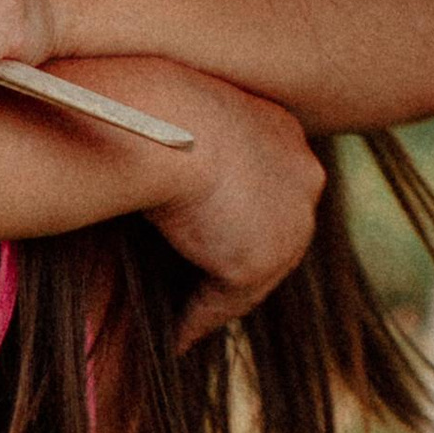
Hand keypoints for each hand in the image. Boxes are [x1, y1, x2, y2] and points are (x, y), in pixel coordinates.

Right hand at [127, 71, 324, 346]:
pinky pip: (224, 300)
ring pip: (248, 266)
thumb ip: (171, 132)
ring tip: (177, 319)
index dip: (228, 204)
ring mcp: (288, 216)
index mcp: (277, 122)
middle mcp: (299, 167)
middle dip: (231, 250)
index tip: (196, 225)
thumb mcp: (163, 105)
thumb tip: (145, 160)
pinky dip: (197, 320)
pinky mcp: (260, 258)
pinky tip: (170, 337)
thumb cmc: (134, 95)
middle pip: (266, 224)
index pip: (260, 175)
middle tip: (191, 278)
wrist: (148, 113)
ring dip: (214, 294)